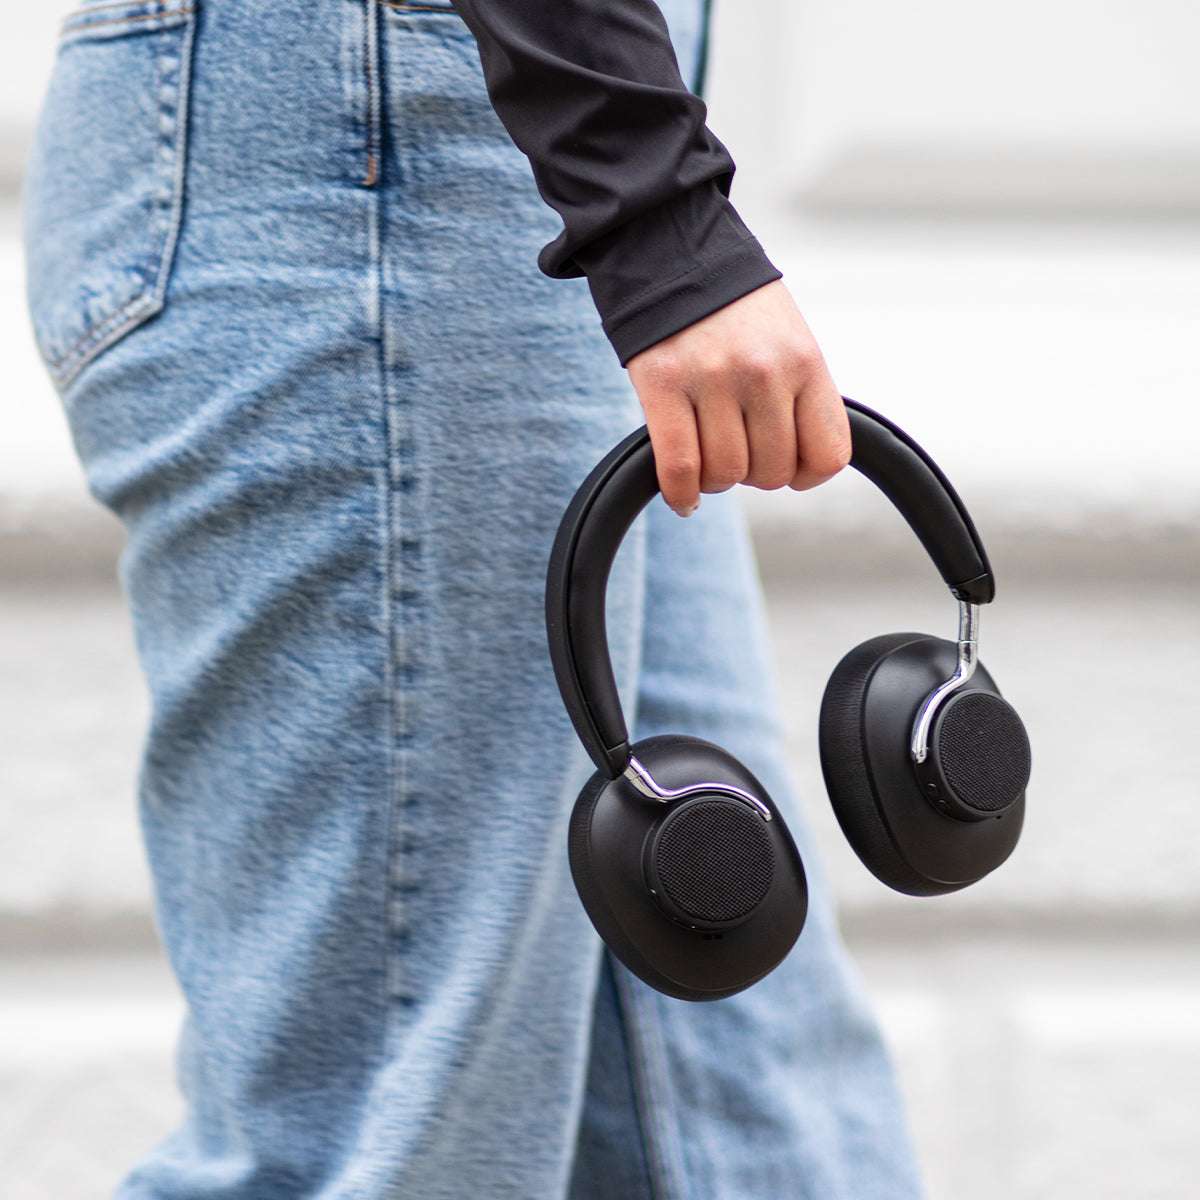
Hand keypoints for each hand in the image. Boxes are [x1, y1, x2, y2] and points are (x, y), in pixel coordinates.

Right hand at [625, 279, 850, 516]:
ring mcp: (712, 378)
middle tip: (737, 449)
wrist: (670, 251)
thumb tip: (801, 467)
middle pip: (772, 472)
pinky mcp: (663, 384)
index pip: (828, 455)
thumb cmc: (733, 307)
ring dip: (716, 479)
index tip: (788, 466)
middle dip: (754, 473)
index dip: (807, 475)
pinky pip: (679, 466)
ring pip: (725, 474)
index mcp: (805, 361)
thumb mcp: (788, 339)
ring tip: (707, 455)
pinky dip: (681, 493)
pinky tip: (682, 497)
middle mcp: (763, 371)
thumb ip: (798, 396)